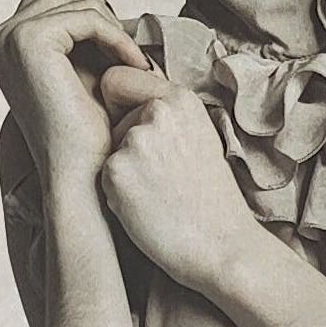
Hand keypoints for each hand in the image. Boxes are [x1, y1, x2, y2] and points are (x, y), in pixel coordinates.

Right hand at [0, 0, 144, 194]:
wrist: (84, 175)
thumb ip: (75, 21)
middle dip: (101, 10)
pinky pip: (85, 15)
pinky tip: (131, 65)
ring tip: (131, 63)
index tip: (118, 46)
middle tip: (127, 52)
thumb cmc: (88, 129)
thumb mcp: (80, 62)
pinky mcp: (28, 42)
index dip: (92, 8)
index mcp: (3, 42)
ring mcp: (8, 38)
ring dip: (112, 25)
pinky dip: (116, 36)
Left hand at [95, 64, 264, 298]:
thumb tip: (124, 94)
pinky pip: (103, 175)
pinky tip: (146, 207)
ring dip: (123, 168)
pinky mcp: (116, 172)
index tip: (133, 126)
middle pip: (109, 115)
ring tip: (157, 192)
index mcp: (180, 98)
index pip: (117, 78)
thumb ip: (165, 113)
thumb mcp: (199, 137)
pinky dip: (118, 193)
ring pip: (106, 146)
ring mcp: (134, 141)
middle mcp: (156, 112)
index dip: (118, 103)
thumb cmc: (211, 199)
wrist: (222, 247)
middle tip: (159, 173)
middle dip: (123, 138)